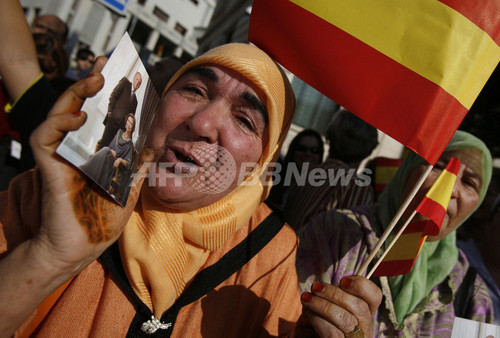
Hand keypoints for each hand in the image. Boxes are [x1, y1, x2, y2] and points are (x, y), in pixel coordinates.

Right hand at [30, 57, 153, 274]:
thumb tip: (153, 144)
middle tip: (105, 61)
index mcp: (97, 151)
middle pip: (81, 107)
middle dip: (92, 82)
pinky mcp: (49, 166)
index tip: (124, 74)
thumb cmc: (102, 220)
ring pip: (61, 114)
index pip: (102, 115)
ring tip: (95, 77)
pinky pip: (45, 137)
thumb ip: (138, 166)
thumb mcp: (129, 188)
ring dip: (76, 93)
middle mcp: (78, 149)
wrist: (80, 248)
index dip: (109, 94)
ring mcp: (63, 155)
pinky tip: (77, 117)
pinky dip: (58, 123)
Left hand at [298, 276, 381, 336]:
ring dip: (322, 304)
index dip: (362, 286)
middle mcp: (364, 329)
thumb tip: (324, 285)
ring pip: (346, 320)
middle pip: (361, 308)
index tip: (343, 280)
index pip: (374, 297)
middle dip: (335, 293)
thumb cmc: (316, 321)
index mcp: (363, 314)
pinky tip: (307, 312)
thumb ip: (333, 294)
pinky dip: (317, 319)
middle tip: (316, 286)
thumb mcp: (326, 303)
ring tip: (306, 298)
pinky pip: (332, 332)